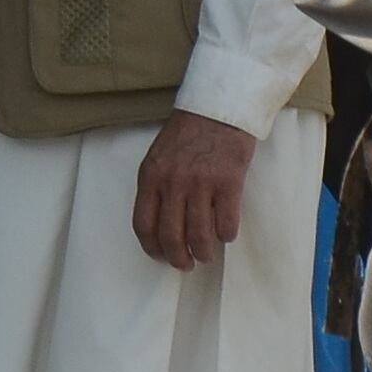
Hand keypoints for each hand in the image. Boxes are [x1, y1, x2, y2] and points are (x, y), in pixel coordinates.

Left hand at [129, 109, 253, 272]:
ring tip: (207, 255)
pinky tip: (226, 234)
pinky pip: (226, 224)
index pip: (143, 225)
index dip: (152, 248)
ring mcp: (201, 184)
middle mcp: (173, 183)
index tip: (160, 256)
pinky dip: (226, 235)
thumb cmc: (189, 132)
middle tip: (186, 264)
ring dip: (203, 252)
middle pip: (171, 237)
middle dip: (178, 258)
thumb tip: (160, 223)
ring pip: (199, 236)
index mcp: (151, 177)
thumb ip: (156, 186)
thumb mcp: (159, 156)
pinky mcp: (228, 183)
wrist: (219, 107)